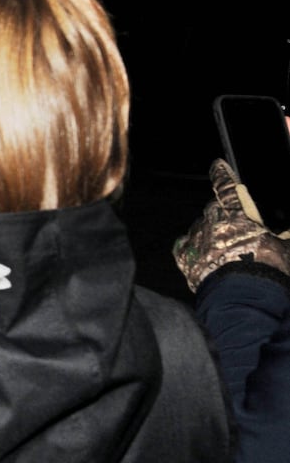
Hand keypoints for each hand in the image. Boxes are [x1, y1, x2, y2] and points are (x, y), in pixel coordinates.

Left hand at [173, 159, 289, 292]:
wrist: (244, 298)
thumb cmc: (268, 270)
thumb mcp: (285, 248)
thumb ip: (284, 236)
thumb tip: (286, 234)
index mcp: (235, 213)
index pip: (227, 186)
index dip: (222, 174)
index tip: (218, 164)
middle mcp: (210, 220)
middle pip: (214, 211)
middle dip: (224, 218)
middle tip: (238, 236)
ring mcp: (195, 238)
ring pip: (200, 229)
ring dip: (210, 236)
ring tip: (227, 256)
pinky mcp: (184, 258)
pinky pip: (186, 247)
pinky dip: (195, 250)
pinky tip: (206, 259)